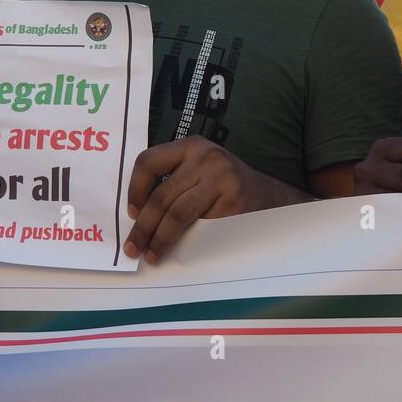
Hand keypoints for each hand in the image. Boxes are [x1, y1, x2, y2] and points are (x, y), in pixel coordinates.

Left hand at [124, 136, 307, 262]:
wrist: (270, 198)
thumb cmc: (226, 187)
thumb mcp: (200, 171)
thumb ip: (174, 181)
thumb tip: (137, 214)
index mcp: (192, 146)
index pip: (149, 162)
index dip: (134, 189)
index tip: (131, 212)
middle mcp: (205, 158)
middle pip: (161, 195)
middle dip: (142, 226)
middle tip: (132, 246)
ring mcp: (221, 179)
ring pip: (177, 214)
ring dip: (159, 238)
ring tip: (151, 254)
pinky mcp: (232, 202)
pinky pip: (199, 227)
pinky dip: (184, 242)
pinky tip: (177, 251)